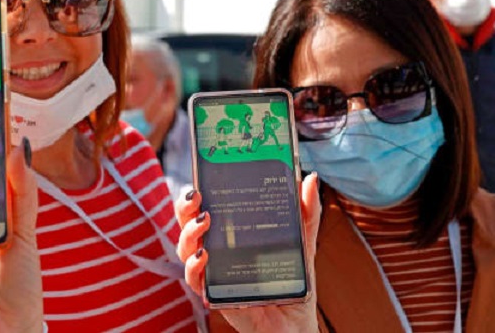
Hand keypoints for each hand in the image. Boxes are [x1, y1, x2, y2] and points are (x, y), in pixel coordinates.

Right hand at [175, 173, 321, 332]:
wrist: (295, 323)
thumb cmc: (291, 279)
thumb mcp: (303, 240)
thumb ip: (306, 210)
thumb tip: (309, 177)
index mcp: (230, 232)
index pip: (205, 206)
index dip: (196, 192)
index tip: (201, 177)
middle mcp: (215, 248)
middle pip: (187, 223)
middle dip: (185, 207)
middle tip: (196, 196)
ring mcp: (212, 271)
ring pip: (185, 248)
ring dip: (188, 233)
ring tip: (204, 222)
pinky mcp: (213, 293)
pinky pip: (194, 279)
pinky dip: (193, 266)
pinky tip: (204, 256)